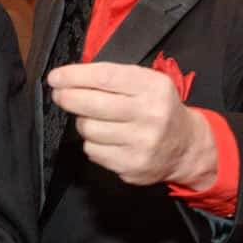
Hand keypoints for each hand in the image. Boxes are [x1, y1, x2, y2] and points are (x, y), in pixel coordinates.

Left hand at [47, 61, 216, 188]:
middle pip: (92, 104)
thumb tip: (71, 79)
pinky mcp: (131, 166)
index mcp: (153, 88)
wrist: (187, 147)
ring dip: (83, 122)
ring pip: (88, 129)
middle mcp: (149, 115)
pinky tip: (105, 138)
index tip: (55, 78)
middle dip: (68, 98)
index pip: (104, 77)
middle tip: (59, 95)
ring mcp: (141, 143)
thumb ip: (116, 78)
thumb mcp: (149, 83)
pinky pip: (93, 151)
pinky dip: (92, 143)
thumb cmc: (160, 108)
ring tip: (93, 119)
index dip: (74, 76)